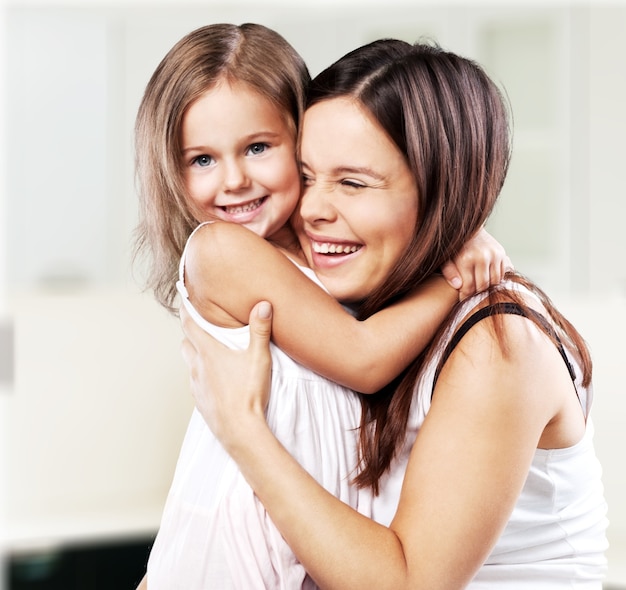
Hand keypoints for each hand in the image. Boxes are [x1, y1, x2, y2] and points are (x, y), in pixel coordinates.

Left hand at [180, 301, 273, 447]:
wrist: (240, 430)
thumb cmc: (249, 393)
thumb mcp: (259, 358)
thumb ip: (260, 330)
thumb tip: (263, 305)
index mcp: (209, 352)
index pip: (190, 325)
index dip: (186, 311)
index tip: (184, 302)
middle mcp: (197, 367)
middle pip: (186, 344)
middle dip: (191, 335)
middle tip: (202, 328)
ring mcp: (196, 386)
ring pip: (189, 365)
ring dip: (196, 356)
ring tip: (210, 354)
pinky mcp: (200, 402)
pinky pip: (196, 384)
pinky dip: (201, 377)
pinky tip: (215, 381)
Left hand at [441, 228, 512, 299]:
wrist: (468, 229)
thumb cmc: (455, 247)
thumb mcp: (446, 259)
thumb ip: (449, 273)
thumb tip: (458, 286)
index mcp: (466, 259)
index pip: (469, 287)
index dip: (465, 296)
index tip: (462, 298)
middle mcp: (482, 256)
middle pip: (483, 286)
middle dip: (477, 293)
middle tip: (471, 294)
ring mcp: (494, 254)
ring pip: (495, 281)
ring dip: (488, 287)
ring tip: (478, 286)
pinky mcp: (502, 253)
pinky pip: (502, 273)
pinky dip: (496, 278)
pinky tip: (487, 278)